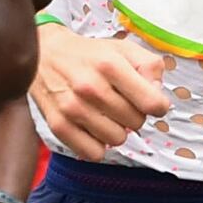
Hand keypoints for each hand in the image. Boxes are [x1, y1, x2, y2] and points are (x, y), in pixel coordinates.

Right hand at [30, 20, 168, 152]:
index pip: (152, 103)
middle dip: (133, 114)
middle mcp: (90, 87)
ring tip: (105, 113)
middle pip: (136, 123)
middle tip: (120, 102)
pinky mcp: (58, 125)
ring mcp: (73, 108)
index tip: (150, 102)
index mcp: (110, 65)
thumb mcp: (124, 49)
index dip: (158, 106)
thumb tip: (157, 95)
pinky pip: (94, 153)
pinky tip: (92, 126)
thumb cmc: (89, 55)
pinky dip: (97, 144)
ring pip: (117, 140)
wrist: (44, 54)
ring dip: (116, 129)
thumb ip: (150, 67)